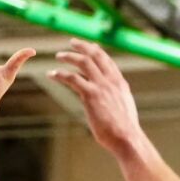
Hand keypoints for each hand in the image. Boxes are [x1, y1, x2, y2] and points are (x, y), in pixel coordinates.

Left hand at [50, 40, 143, 154]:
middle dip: (83, 46)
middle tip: (72, 42)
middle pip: (96, 55)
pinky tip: (52, 74)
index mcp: (120, 83)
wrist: (127, 139)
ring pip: (83, 62)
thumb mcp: (123, 109)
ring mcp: (101, 87)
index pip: (107, 60)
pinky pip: (72, 78)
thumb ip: (116, 99)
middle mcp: (111, 81)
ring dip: (69, 56)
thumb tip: (111, 100)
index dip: (97, 50)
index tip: (89, 45)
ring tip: (58, 56)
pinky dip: (60, 74)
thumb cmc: (124, 130)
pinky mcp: (91, 95)